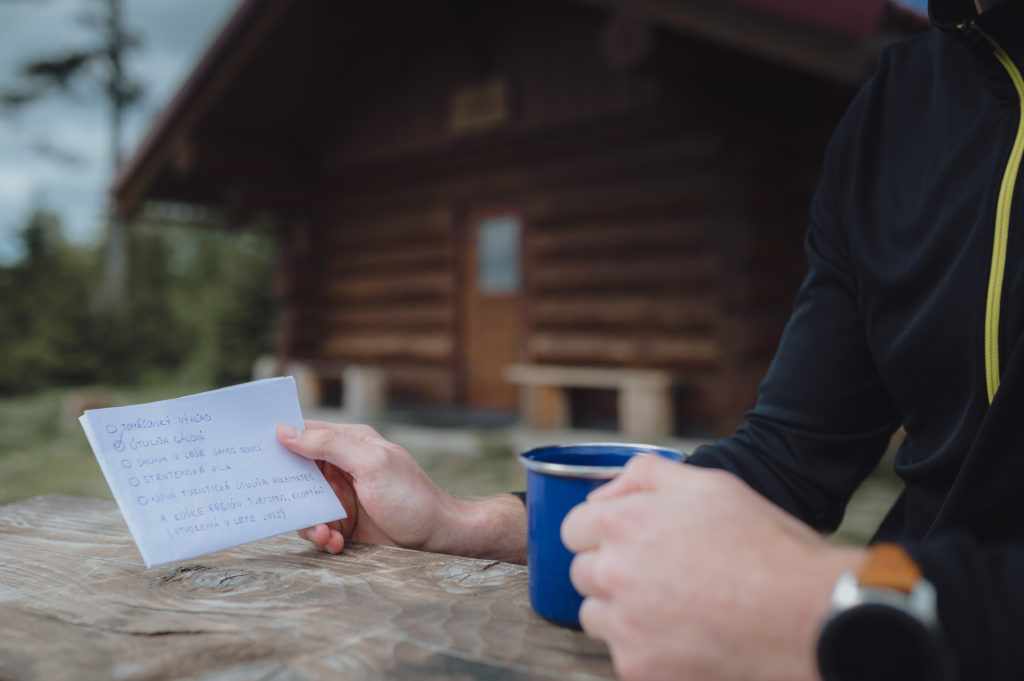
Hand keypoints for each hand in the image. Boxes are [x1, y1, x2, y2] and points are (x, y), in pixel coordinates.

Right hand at [277, 420, 526, 561]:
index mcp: (350, 442)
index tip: (249, 450)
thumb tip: (286, 430)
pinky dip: (322, 538)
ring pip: (303, 505)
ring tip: (326, 535)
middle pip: (296, 473)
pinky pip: (317, 528)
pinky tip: (337, 544)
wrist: (439, 538)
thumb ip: (330, 445)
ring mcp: (342, 495)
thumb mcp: (372, 464)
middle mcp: (342, 466)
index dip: (277, 439)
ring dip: (309, 523)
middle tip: (283, 506)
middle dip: (289, 493)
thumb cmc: (412, 497)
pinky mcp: (343, 522)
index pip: (304, 432)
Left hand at [561, 456, 862, 680]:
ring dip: (621, 611)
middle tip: (659, 575)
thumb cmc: (764, 547)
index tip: (629, 542)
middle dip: (611, 571)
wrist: (806, 615)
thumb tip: (602, 491)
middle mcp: (614, 572)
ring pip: (596, 616)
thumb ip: (645, 475)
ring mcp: (623, 624)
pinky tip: (684, 636)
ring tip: (673, 606)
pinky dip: (645, 648)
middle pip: (582, 572)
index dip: (602, 532)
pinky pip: (621, 654)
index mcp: (623, 523)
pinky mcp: (637, 666)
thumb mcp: (710, 484)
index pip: (573, 528)